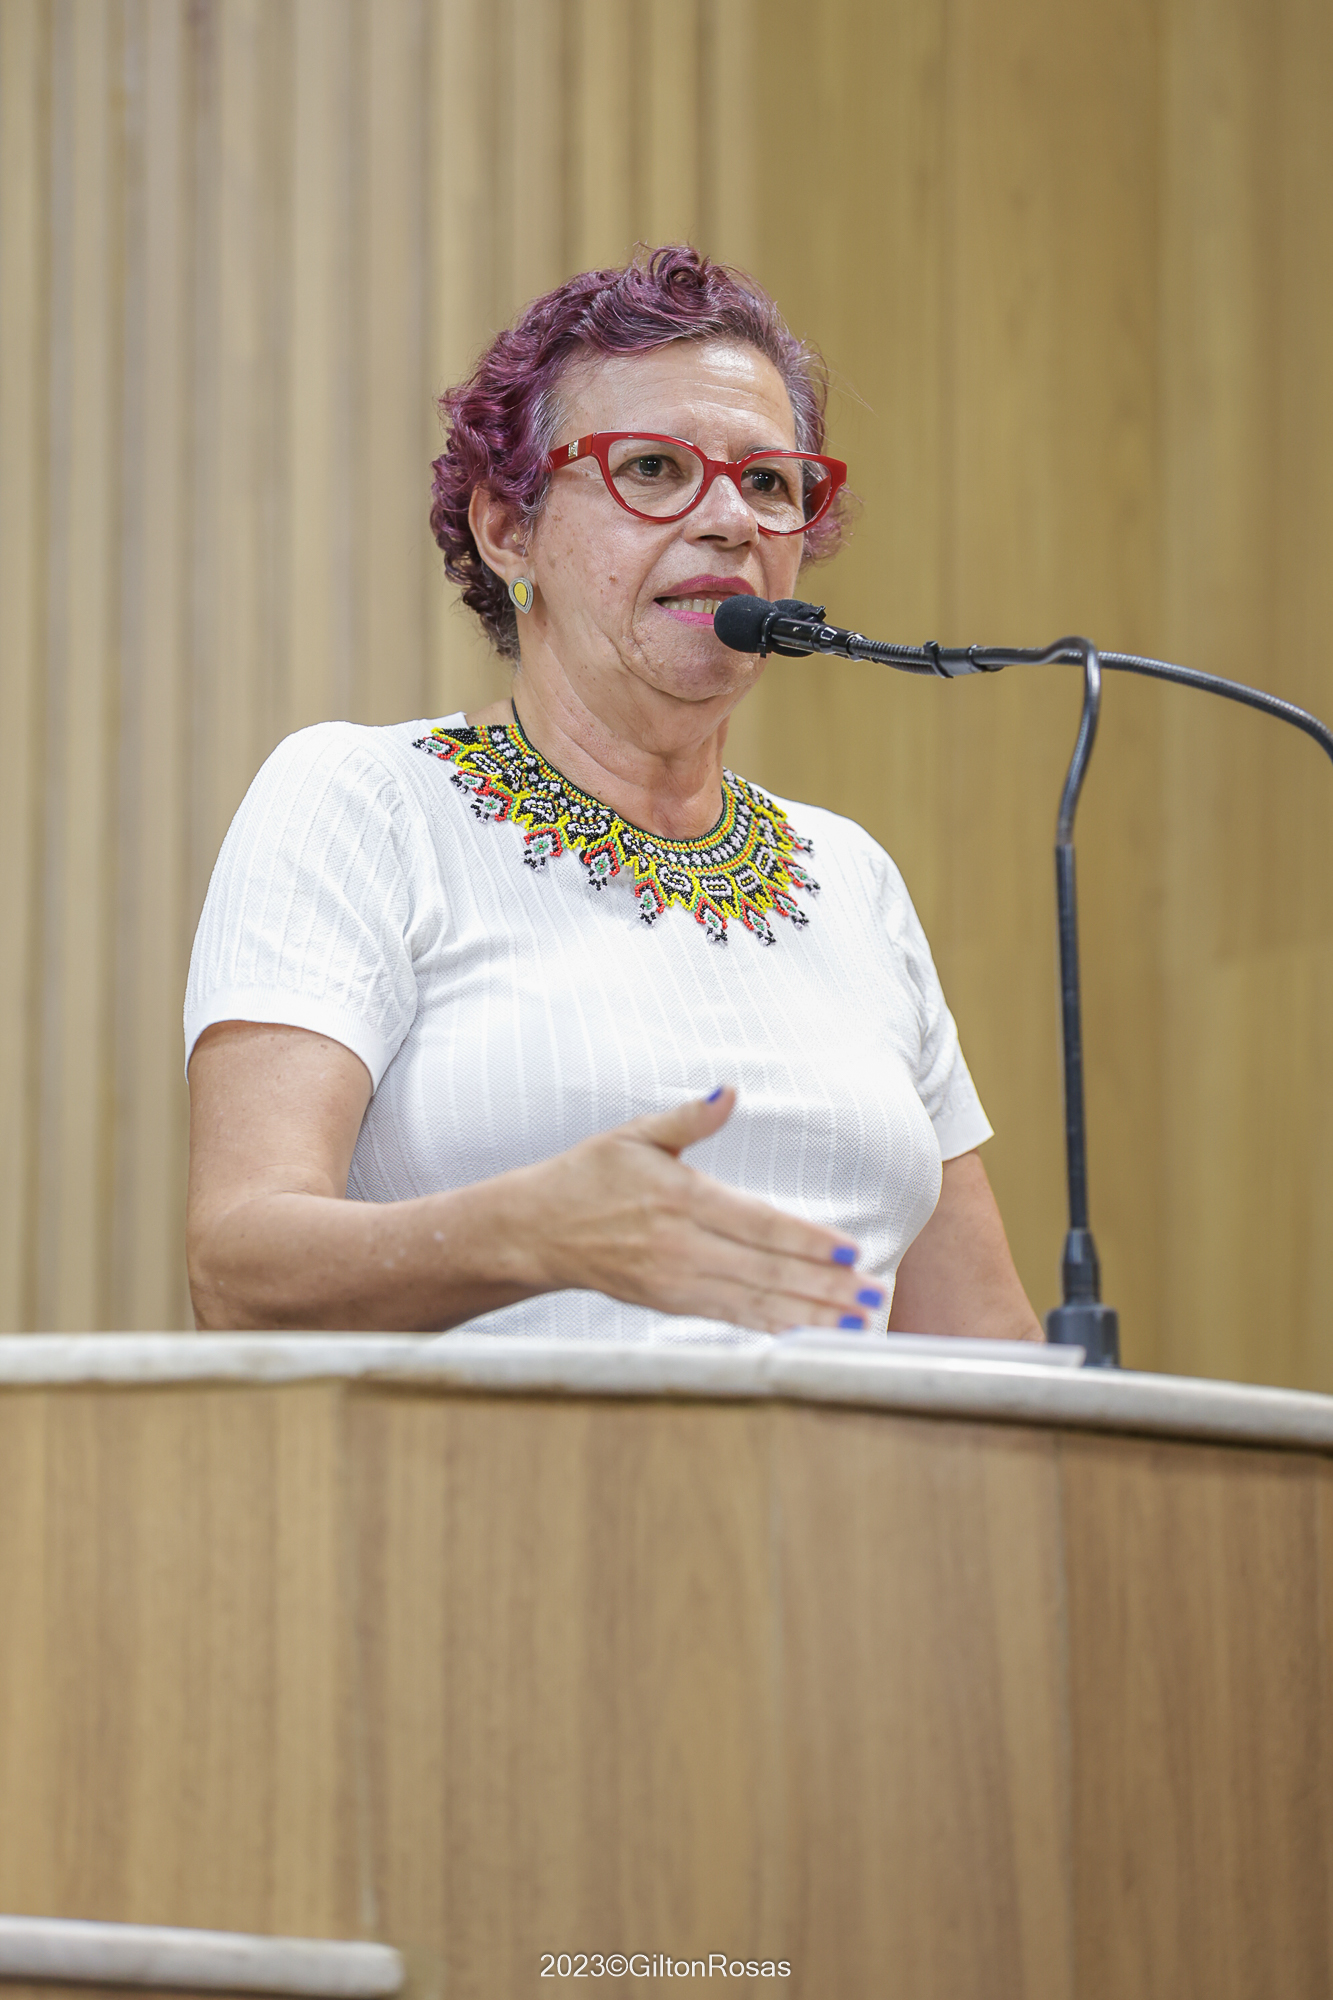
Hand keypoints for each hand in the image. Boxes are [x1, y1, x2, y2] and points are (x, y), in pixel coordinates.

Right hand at [505, 1088, 881, 1333]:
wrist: (533, 1230)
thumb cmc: (587, 1175)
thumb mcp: (633, 1134)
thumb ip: (688, 1118)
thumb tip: (729, 1092)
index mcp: (679, 1198)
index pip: (758, 1223)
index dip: (807, 1240)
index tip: (851, 1250)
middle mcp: (679, 1245)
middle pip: (765, 1270)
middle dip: (824, 1285)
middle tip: (874, 1294)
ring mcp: (673, 1281)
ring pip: (753, 1301)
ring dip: (808, 1314)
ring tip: (856, 1320)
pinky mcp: (667, 1304)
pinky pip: (728, 1319)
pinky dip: (770, 1328)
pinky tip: (806, 1335)